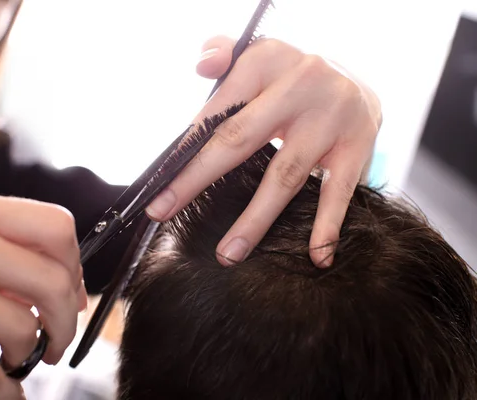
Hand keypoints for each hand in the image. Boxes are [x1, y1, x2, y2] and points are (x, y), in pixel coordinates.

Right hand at [0, 188, 86, 399]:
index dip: (74, 263)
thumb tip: (54, 282)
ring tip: (19, 355)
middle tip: (59, 336)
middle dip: (67, 320)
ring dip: (31, 353)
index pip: (54, 228)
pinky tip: (8, 393)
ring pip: (22, 331)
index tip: (71, 288)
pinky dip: (7, 394)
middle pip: (52, 284)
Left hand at [146, 36, 381, 266]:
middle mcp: (300, 83)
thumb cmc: (291, 78)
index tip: (158, 188)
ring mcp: (332, 116)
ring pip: (286, 175)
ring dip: (255, 220)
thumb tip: (202, 64)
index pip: (216, 110)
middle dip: (198, 180)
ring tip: (229, 253)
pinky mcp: (359, 143)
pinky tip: (317, 256)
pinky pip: (340, 191)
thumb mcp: (258, 56)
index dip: (183, 151)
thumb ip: (222, 53)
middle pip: (240, 140)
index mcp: (266, 61)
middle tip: (166, 212)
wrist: (357, 81)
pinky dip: (328, 226)